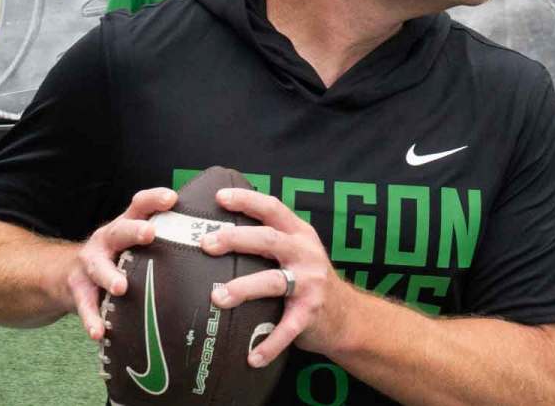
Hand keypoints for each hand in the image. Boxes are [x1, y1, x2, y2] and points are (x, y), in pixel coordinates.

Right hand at [68, 188, 177, 338]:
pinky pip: (85, 304)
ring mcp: (89, 264)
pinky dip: (91, 318)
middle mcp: (106, 240)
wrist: (64, 274)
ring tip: (120, 287)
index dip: (154, 199)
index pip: (139, 205)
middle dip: (134, 231)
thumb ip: (160, 243)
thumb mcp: (131, 244)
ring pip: (97, 267)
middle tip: (150, 233)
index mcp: (124, 226)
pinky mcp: (77, 289)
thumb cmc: (114, 259)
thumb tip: (212, 246)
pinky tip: (98, 332)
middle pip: (119, 231)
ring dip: (108, 275)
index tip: (172, 197)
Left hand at [199, 188, 350, 365]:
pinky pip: (287, 328)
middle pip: (267, 240)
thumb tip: (217, 228)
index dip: (247, 200)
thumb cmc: (308, 279)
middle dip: (235, 239)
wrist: (348, 317)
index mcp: (299, 233)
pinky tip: (252, 357)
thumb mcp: (296, 250)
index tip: (219, 197)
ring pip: (273, 281)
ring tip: (217, 297)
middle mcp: (305, 253)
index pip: (272, 208)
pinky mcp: (311, 313)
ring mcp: (310, 283)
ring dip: (243, 289)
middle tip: (206, 243)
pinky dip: (269, 344)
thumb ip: (269, 238)